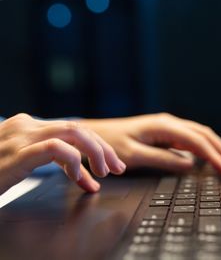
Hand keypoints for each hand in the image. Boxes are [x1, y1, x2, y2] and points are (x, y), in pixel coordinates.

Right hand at [0, 114, 125, 193]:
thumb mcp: (26, 166)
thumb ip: (58, 166)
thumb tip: (88, 179)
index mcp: (29, 127)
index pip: (74, 130)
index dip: (97, 147)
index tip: (111, 165)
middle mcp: (27, 126)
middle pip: (79, 129)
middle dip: (103, 148)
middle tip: (117, 168)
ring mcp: (21, 136)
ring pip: (74, 133)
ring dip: (96, 152)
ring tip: (105, 173)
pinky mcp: (17, 153)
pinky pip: (56, 149)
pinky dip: (74, 162)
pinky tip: (78, 177)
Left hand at [79, 113, 220, 173]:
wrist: (94, 135)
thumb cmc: (109, 145)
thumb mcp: (134, 156)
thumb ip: (163, 160)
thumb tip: (189, 165)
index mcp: (163, 126)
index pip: (197, 141)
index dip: (214, 156)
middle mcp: (169, 123)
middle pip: (204, 134)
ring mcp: (168, 127)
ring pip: (200, 135)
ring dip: (216, 148)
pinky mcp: (165, 134)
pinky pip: (190, 139)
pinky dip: (204, 148)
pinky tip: (211, 157)